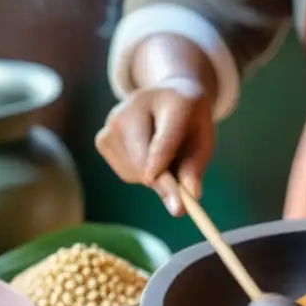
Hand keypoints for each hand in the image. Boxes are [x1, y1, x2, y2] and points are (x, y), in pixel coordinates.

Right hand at [95, 78, 214, 215]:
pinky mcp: (102, 139)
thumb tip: (191, 195)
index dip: (165, 163)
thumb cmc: (189, 124)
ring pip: (135, 171)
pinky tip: (146, 155)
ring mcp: (113, 121)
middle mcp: (136, 106)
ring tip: (164, 157)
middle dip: (163, 185)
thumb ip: (196, 165)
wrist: (166, 98)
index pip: (166, 137)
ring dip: (153, 178)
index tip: (169, 192)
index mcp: (173, 102)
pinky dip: (140, 175)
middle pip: (144, 158)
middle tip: (180, 207)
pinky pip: (125, 173)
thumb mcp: (203, 140)